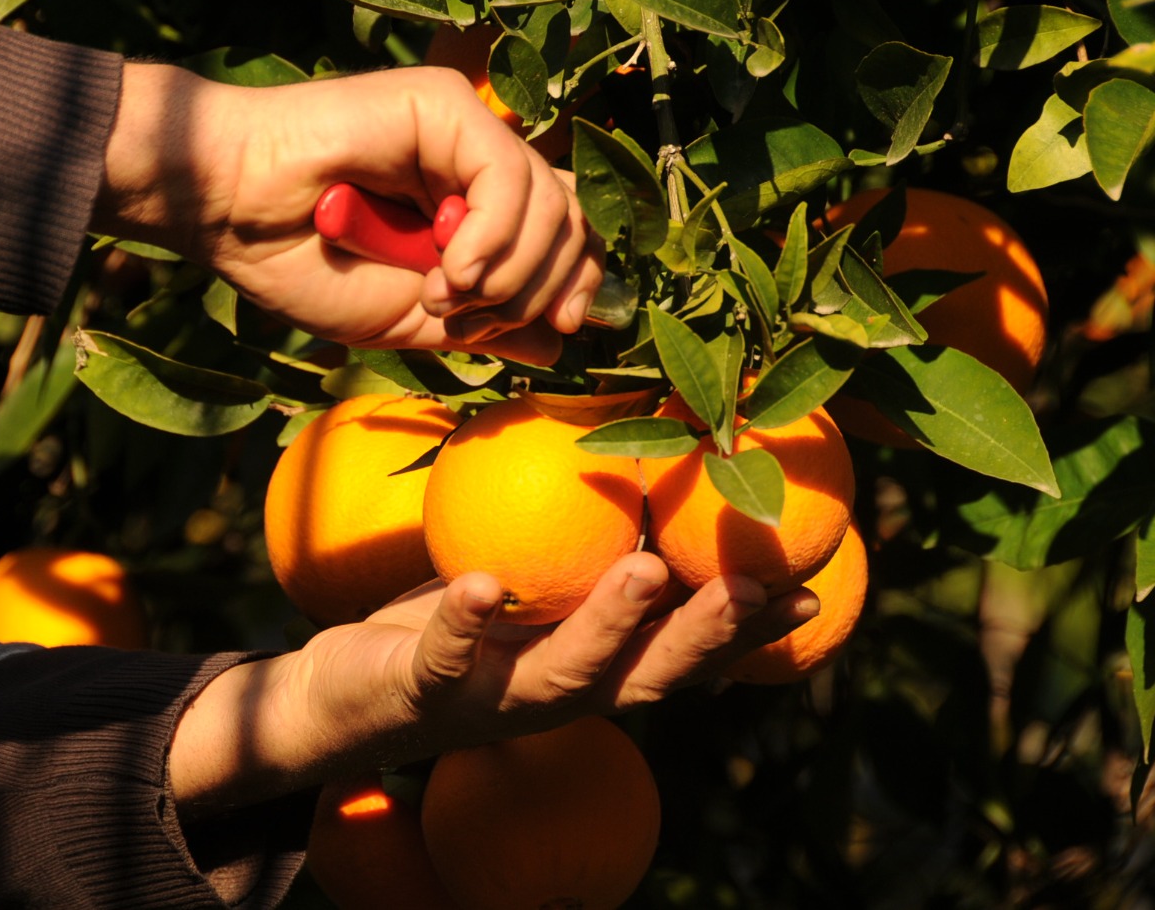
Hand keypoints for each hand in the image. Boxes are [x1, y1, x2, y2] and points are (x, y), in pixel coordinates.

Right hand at [92, 63, 602, 363]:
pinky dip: (490, 237)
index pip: (565, 235)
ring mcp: (463, 128)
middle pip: (571, 218)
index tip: (560, 327)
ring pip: (550, 201)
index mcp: (471, 207)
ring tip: (443, 295)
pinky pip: (508, 176)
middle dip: (539, 287)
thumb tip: (561, 339)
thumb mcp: (409, 317)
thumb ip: (486, 324)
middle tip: (470, 320)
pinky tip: (449, 268)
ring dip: (507, 271)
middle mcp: (476, 161)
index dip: (577, 281)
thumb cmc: (302, 264)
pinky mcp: (444, 105)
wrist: (230, 215)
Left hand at [168, 554, 817, 812]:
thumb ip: (589, 545)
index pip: (685, 655)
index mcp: (593, 668)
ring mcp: (491, 701)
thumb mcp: (533, 583)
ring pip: (565, 676)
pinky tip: (482, 584)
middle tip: (755, 587)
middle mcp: (557, 696)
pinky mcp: (421, 693)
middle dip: (705, 636)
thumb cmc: (457, 626)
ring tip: (646, 568)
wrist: (346, 697)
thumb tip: (646, 453)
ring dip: (609, 626)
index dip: (748, 632)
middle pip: (648, 677)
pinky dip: (463, 625)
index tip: (808, 588)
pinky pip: (444, 659)